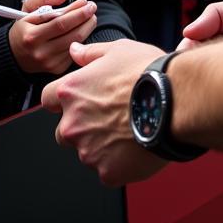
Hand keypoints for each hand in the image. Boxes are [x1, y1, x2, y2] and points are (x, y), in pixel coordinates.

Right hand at [9, 0, 97, 75]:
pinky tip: (79, 31)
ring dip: (87, 28)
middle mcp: (41, 52)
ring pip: (76, 43)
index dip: (77, 12)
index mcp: (32, 36)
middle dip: (86, 19)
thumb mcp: (27, 9)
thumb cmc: (24, 28)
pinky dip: (80, 40)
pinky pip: (74, 51)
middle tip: (92, 8)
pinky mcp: (57, 68)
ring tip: (89, 18)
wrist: (14, 54)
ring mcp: (50, 62)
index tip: (86, 3)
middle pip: (72, 34)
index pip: (61, 23)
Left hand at [42, 39, 168, 185]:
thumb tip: (74, 51)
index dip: (62, 101)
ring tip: (127, 131)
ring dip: (100, 145)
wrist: (174, 101)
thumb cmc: (146, 73)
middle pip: (63, 131)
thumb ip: (90, 53)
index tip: (79, 100)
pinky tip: (135, 146)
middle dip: (80, 127)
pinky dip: (118, 162)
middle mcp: (72, 124)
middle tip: (108, 118)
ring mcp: (88, 151)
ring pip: (86, 152)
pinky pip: (107, 170)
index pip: (47, 100)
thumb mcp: (117, 50)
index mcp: (70, 92)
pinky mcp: (107, 172)